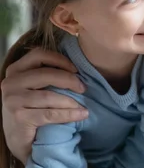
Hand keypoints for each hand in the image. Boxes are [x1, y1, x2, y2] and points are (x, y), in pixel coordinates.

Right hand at [1, 48, 87, 162]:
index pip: (39, 55)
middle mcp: (10, 83)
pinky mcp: (20, 117)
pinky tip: (81, 114)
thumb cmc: (31, 108)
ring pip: (49, 96)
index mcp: (15, 70)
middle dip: (70, 80)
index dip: (60, 59)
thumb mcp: (33, 87)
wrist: (18, 138)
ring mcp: (13, 100)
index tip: (76, 69)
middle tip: (83, 88)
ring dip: (71, 101)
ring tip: (83, 105)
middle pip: (46, 74)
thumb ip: (46, 74)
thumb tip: (76, 68)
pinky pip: (51, 113)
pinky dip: (69, 114)